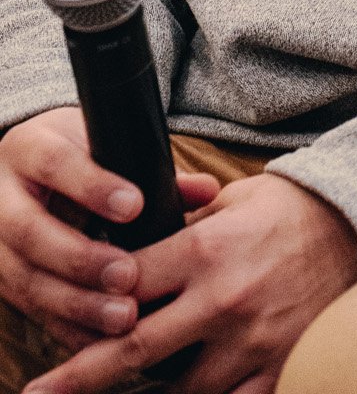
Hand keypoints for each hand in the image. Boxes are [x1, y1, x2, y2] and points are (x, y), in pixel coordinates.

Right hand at [0, 107, 218, 352]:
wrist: (28, 167)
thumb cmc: (78, 153)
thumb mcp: (104, 144)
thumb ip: (152, 167)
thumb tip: (208, 190)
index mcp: (30, 147)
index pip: (56, 163)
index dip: (92, 187)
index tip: (134, 206)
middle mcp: (3, 196)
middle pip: (30, 231)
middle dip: (80, 258)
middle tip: (128, 276)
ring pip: (24, 279)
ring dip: (75, 303)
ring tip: (124, 317)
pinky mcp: (1, 280)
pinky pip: (29, 309)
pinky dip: (65, 327)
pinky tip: (100, 340)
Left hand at [25, 170, 356, 393]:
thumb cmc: (291, 207)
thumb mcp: (232, 202)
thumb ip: (183, 231)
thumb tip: (132, 250)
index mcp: (209, 251)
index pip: (130, 284)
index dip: (91, 303)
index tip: (60, 320)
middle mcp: (225, 300)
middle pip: (136, 350)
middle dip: (82, 374)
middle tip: (41, 392)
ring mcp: (253, 341)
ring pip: (180, 391)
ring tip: (126, 392)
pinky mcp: (280, 366)